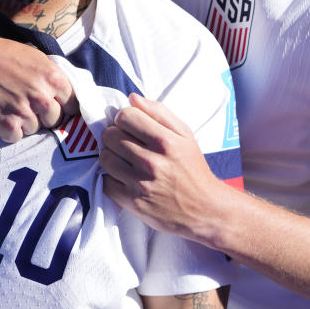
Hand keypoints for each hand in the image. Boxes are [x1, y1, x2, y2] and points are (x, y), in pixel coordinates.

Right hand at [0, 24, 75, 141]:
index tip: (52, 106)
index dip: (62, 106)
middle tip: (25, 105)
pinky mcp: (5, 124)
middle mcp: (42, 96)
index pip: (74, 105)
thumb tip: (67, 97)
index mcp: (53, 77)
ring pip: (35, 130)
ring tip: (8, 106)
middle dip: (44, 116)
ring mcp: (24, 112)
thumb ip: (52, 78)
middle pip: (56, 120)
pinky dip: (7, 130)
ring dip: (24, 123)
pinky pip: (16, 138)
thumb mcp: (35, 57)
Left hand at [99, 94, 224, 240]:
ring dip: (111, 156)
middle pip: (110, 135)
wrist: (204, 210)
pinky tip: (125, 178)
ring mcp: (140, 183)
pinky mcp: (132, 202)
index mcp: (165, 142)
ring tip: (125, 160)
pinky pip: (105, 181)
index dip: (125, 118)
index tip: (130, 125)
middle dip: (115, 136)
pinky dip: (112, 179)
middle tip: (126, 143)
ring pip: (105, 157)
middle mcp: (152, 162)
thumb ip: (159, 112)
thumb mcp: (185, 135)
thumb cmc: (193, 169)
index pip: (125, 116)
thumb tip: (132, 98)